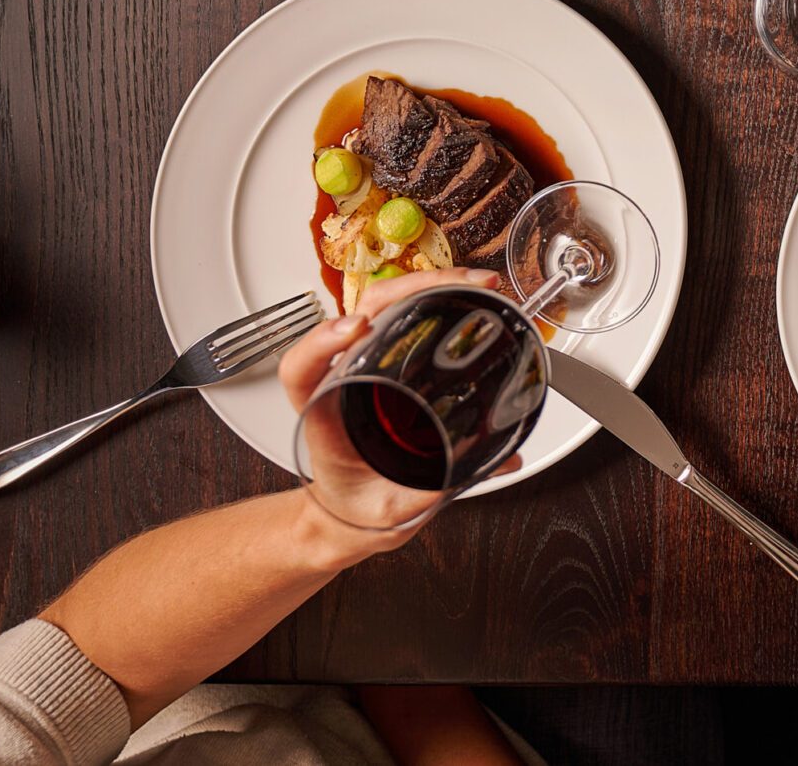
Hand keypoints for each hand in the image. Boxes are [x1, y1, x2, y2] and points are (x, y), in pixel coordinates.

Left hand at [280, 268, 512, 548]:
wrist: (352, 515)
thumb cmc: (359, 508)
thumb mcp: (389, 511)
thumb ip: (434, 493)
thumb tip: (496, 462)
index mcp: (323, 413)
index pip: (301, 369)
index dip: (321, 343)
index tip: (355, 330)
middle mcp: (340, 379)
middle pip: (359, 315)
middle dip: (407, 289)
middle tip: (457, 287)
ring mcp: (366, 366)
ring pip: (386, 307)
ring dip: (430, 285)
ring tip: (477, 283)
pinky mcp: (391, 362)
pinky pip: (408, 318)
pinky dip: (440, 299)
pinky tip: (472, 295)